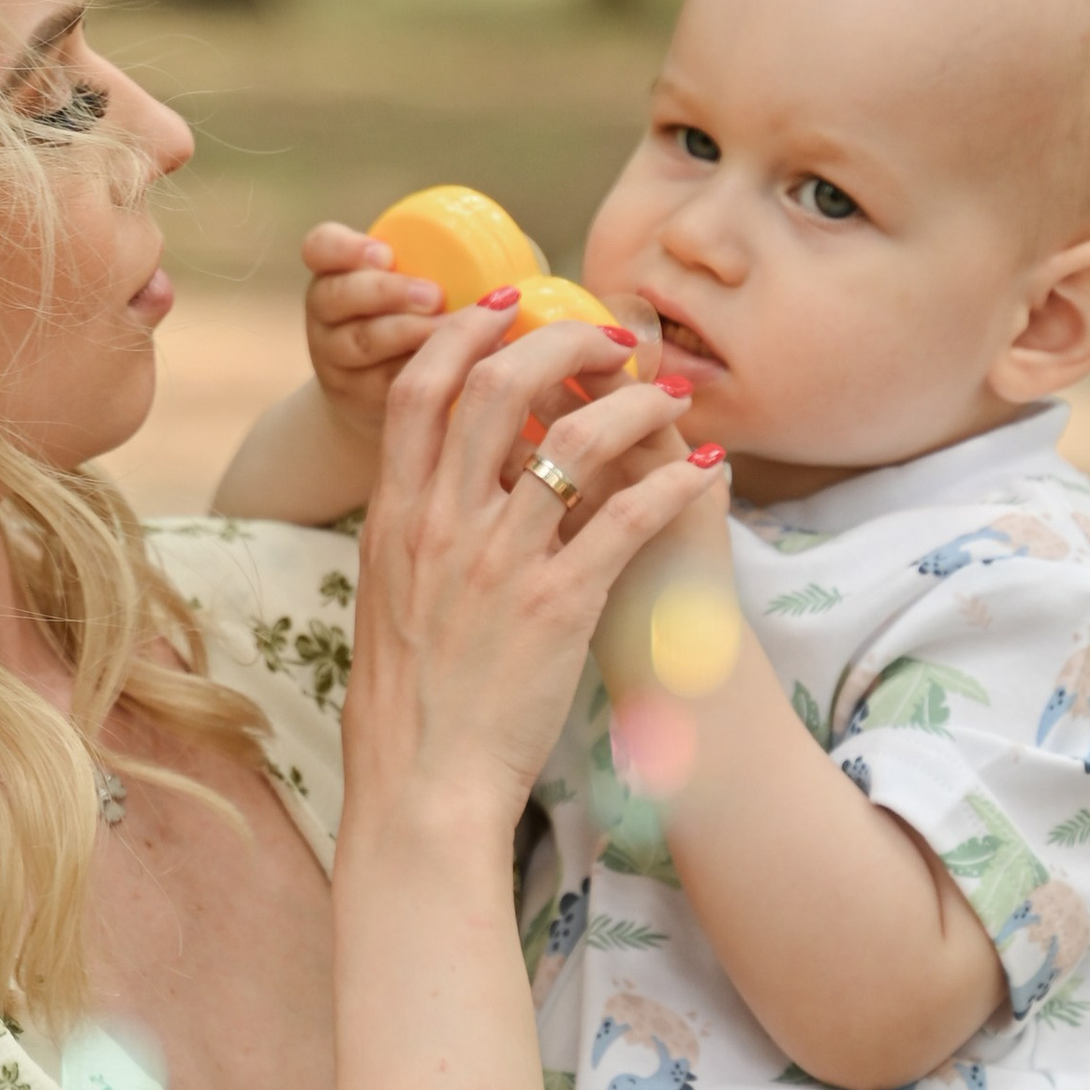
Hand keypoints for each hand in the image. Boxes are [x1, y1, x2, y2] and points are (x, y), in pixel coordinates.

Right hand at [300, 222, 447, 453]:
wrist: (399, 401)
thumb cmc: (426, 325)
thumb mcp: (424, 288)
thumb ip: (455, 263)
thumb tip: (523, 250)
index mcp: (341, 273)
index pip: (321, 247)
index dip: (345, 248)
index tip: (386, 255)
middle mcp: (329, 315)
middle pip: (337, 296)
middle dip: (386, 292)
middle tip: (433, 296)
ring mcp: (337, 360)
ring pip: (360, 343)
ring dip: (409, 334)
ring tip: (454, 332)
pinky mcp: (358, 401)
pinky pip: (385, 385)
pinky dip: (427, 375)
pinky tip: (464, 368)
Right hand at [343, 304, 728, 831]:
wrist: (421, 783)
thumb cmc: (408, 696)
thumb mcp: (386, 591)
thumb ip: (415, 524)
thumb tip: (441, 473)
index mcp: (396, 514)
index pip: (422, 387)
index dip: (465, 331)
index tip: (508, 306)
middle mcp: (443, 524)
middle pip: (499, 386)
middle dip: (560, 344)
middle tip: (609, 341)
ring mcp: (499, 562)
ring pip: (576, 440)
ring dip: (635, 404)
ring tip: (672, 397)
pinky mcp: (556, 606)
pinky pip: (627, 519)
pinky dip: (672, 482)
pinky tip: (702, 469)